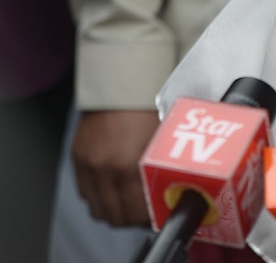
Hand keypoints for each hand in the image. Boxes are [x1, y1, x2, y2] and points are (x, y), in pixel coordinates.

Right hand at [72, 110, 160, 225]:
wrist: (120, 87)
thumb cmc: (146, 110)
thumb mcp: (161, 142)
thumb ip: (160, 170)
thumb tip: (166, 193)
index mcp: (131, 165)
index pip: (136, 211)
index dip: (147, 219)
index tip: (155, 216)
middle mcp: (106, 169)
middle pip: (116, 216)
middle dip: (131, 219)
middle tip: (142, 214)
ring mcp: (89, 165)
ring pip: (98, 209)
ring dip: (113, 211)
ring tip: (127, 204)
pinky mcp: (77, 159)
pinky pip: (85, 193)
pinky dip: (98, 197)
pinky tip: (112, 189)